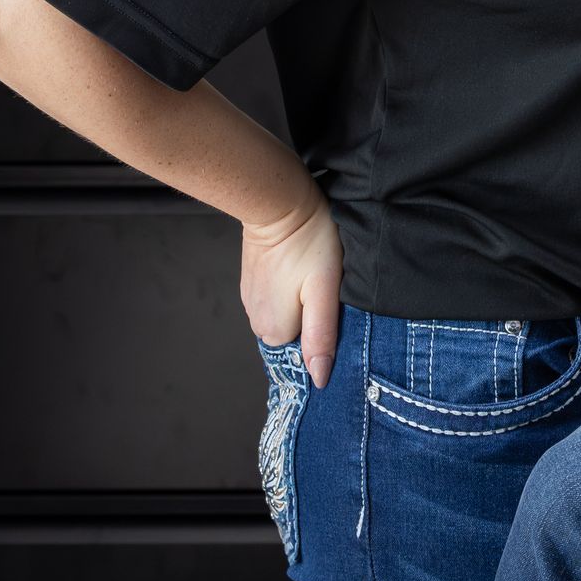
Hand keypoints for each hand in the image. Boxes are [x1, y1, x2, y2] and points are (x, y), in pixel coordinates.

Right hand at [240, 187, 342, 387]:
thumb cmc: (309, 242)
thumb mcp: (324, 290)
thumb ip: (321, 336)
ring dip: (298, 300)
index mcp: (274, 331)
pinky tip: (297, 267)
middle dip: (310, 315)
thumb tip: (318, 379)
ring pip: (284, 314)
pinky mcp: (250, 282)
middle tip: (323, 285)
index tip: (331, 303)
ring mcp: (249, 301)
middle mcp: (256, 321)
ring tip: (310, 273)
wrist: (278, 201)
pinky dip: (287, 287)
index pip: (305, 348)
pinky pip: (274, 297)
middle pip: (294, 333)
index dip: (323, 327)